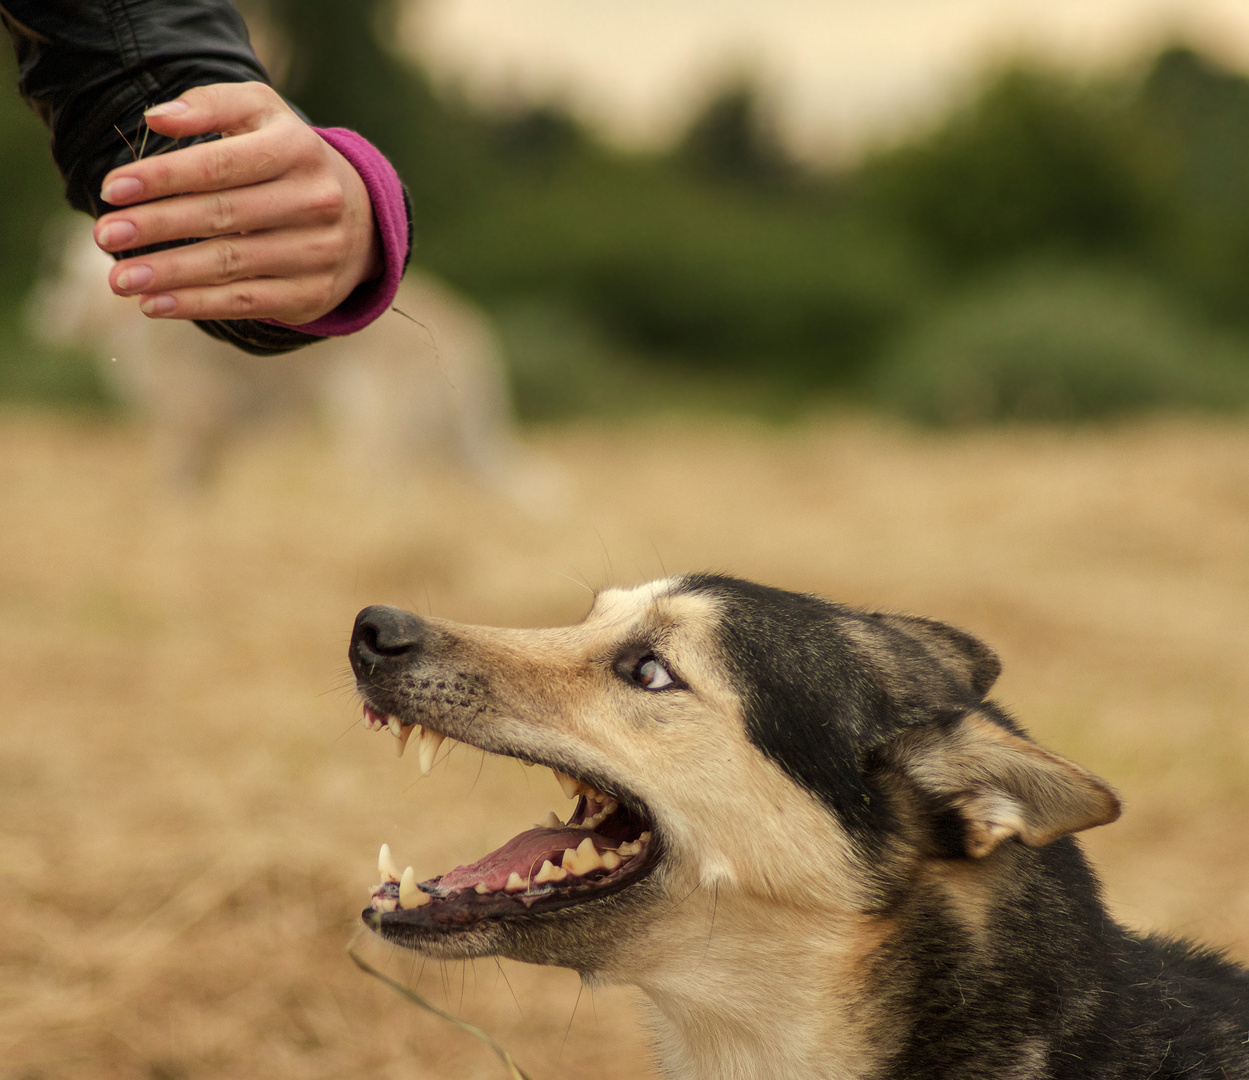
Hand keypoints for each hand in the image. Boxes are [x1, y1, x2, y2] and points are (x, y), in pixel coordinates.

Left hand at [93, 82, 382, 324]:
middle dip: (157, 226)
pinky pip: (248, 301)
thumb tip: (157, 118)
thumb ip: (210, 106)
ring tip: (120, 279)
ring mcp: (318, 252)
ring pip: (232, 264)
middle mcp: (315, 201)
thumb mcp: (262, 116)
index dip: (163, 177)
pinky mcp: (313, 294)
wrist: (361, 220)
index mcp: (298, 149)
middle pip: (223, 215)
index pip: (220, 164)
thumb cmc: (288, 161)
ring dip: (169, 273)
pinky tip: (155, 304)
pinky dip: (197, 305)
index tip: (111, 189)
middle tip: (105, 234)